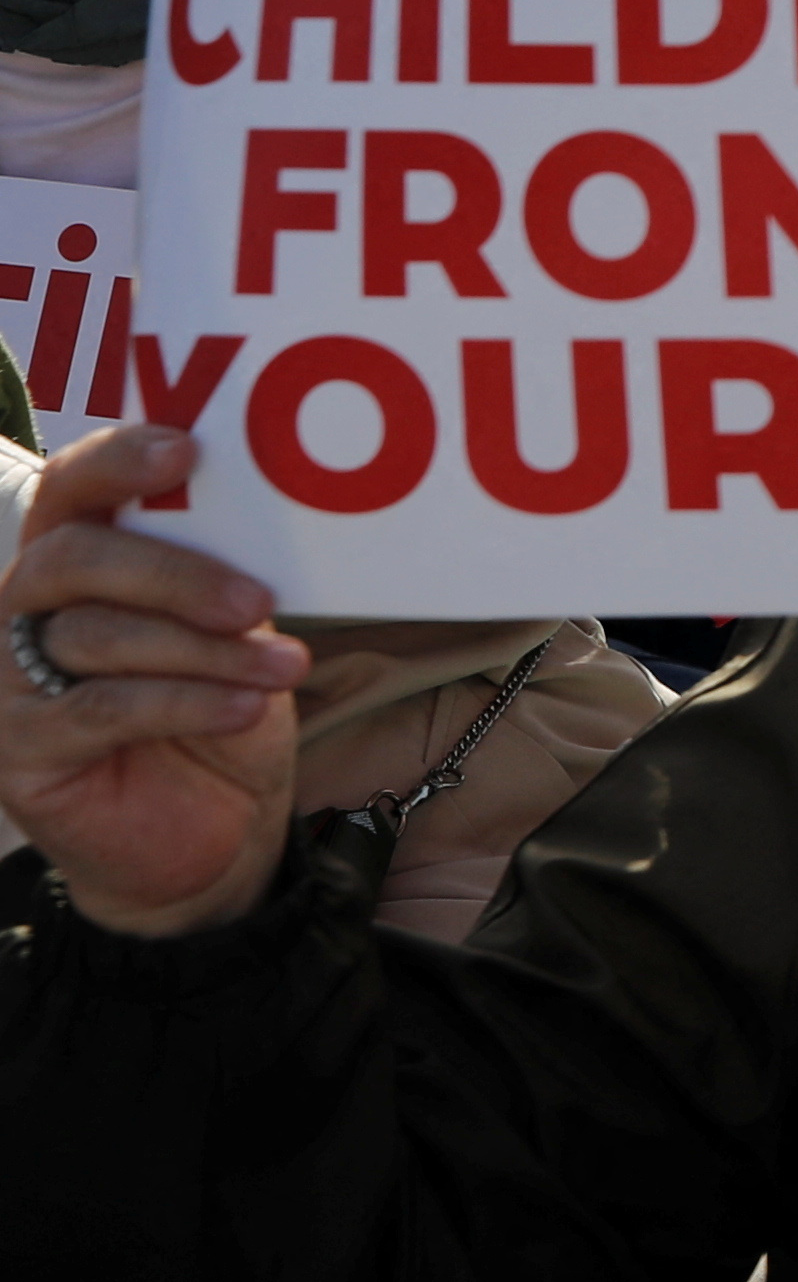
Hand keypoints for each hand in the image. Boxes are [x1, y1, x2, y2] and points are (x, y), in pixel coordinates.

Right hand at [0, 426, 304, 938]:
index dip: (116, 461)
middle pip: (75, 559)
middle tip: (257, 598)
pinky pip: (103, 710)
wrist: (213, 830)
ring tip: (286, 666)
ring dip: (204, 649)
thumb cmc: (221, 707)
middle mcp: (23, 610)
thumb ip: (224, 571)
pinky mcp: (22, 750)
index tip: (186, 451)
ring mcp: (10, 680)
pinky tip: (247, 706)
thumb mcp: (230, 632)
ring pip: (97, 638)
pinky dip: (188, 702)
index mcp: (73, 560)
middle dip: (173, 572)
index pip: (71, 490)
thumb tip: (279, 513)